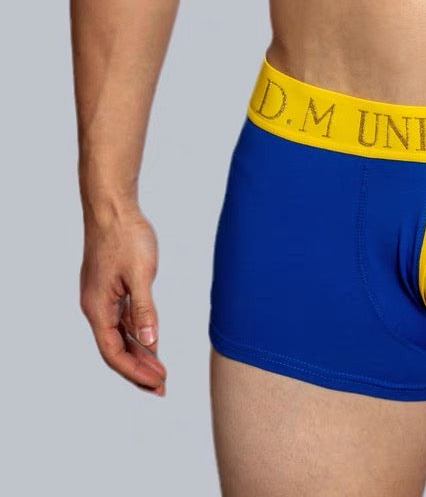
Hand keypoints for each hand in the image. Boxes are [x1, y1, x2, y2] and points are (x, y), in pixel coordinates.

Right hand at [79, 206, 166, 394]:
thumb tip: (150, 341)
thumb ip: (145, 308)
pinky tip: (151, 339)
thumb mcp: (140, 273)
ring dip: (138, 353)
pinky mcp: (110, 286)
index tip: (158, 383)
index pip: (114, 353)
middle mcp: (96, 306)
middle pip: (115, 349)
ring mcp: (102, 297)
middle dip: (138, 370)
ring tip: (159, 369)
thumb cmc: (125, 236)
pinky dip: (136, 332)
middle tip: (162, 386)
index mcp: (98, 308)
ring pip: (118, 335)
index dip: (136, 372)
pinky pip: (122, 319)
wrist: (112, 207)